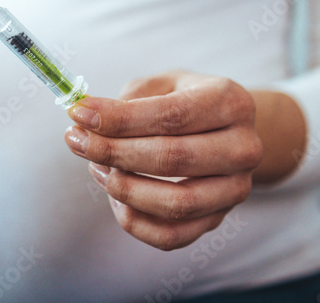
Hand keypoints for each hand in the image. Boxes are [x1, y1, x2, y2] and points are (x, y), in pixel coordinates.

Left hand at [64, 70, 263, 250]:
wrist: (227, 131)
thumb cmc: (187, 101)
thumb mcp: (164, 84)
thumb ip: (130, 98)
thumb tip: (87, 118)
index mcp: (231, 102)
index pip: (170, 116)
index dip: (120, 118)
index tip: (79, 114)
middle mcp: (243, 147)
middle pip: (172, 158)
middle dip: (114, 151)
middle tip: (75, 140)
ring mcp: (236, 189)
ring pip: (175, 204)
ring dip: (123, 189)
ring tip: (96, 167)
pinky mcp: (219, 219)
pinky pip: (172, 236)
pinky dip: (134, 221)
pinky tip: (115, 197)